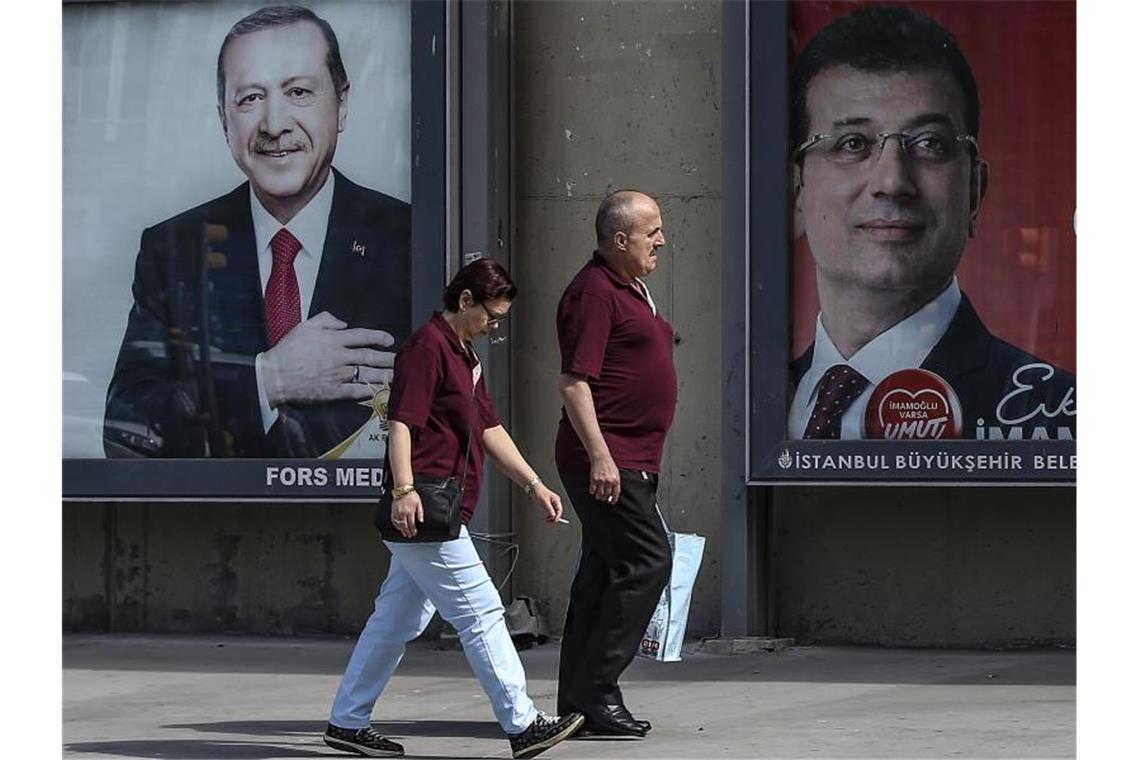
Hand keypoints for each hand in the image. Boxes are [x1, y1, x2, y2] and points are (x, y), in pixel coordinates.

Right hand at [262, 311, 394, 405]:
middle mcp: (340, 357)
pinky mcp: (334, 392)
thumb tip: (343, 324)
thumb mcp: (305, 326)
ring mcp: (339, 375)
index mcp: (334, 340)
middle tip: (400, 359)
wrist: (275, 375)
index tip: (389, 340)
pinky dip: (369, 391)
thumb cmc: (288, 349)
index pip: (362, 336)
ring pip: (368, 375)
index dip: (379, 337)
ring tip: (397, 375)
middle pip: (370, 357)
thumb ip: (326, 320)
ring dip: (384, 375)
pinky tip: (379, 391)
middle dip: (387, 358)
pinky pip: (356, 392)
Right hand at [391, 490, 423, 538]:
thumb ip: (420, 513)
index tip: (414, 533)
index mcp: (410, 511)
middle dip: (407, 532)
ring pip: (399, 524)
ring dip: (402, 530)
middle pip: (405, 525)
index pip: (411, 524)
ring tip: (404, 533)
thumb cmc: (411, 495)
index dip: (413, 530)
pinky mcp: (393, 511)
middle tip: (409, 535)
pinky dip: (396, 525)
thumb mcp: (419, 503)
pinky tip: (398, 527)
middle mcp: (403, 513)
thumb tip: (421, 521)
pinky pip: (393, 520)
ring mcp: (397, 513)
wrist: (403, 490)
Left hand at [529, 483, 562, 522]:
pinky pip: (551, 510)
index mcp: (556, 499)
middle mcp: (555, 500)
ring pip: (554, 511)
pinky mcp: (548, 502)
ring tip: (548, 520)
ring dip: (551, 516)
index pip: (559, 510)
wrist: (533, 487)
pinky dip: (549, 514)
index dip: (558, 516)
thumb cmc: (539, 492)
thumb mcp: (544, 502)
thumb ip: (549, 509)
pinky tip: (547, 516)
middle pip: (558, 511)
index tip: (554, 521)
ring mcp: (552, 501)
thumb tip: (553, 516)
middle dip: (554, 517)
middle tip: (550, 522)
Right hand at [588, 453, 620, 504]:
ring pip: (599, 495)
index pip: (616, 494)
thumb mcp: (616, 474)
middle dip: (605, 498)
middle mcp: (609, 482)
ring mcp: (601, 481)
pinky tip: (593, 490)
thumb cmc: (609, 465)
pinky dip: (592, 492)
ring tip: (598, 495)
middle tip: (603, 498)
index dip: (614, 500)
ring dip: (598, 496)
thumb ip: (617, 483)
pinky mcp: (594, 480)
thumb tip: (616, 493)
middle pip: (607, 496)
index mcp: (616, 481)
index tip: (612, 502)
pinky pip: (592, 491)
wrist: (601, 458)